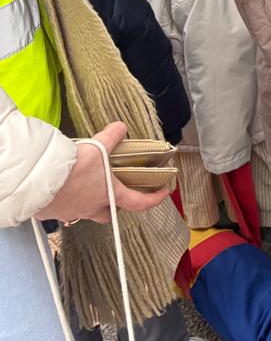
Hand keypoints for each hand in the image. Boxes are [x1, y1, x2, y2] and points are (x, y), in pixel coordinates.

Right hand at [39, 123, 168, 224]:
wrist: (38, 179)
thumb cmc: (73, 167)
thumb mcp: (99, 146)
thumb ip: (112, 135)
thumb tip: (121, 126)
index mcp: (110, 195)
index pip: (139, 203)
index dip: (154, 199)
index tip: (162, 192)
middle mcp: (91, 208)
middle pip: (108, 213)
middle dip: (113, 205)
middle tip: (114, 192)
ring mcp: (71, 213)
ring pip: (84, 212)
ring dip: (87, 202)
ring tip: (84, 186)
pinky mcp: (51, 213)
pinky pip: (62, 210)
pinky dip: (64, 201)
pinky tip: (61, 189)